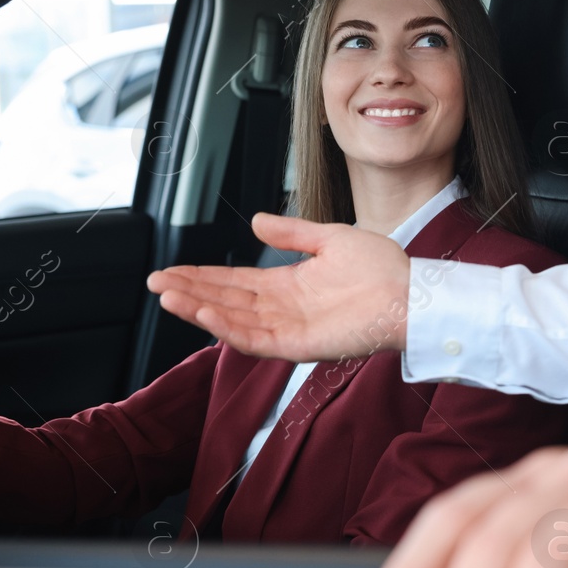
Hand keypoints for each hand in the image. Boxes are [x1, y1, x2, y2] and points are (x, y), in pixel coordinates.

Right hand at [146, 213, 409, 361]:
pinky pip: (255, 340)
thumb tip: (255, 221)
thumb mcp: (329, 239)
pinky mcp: (299, 346)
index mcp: (287, 285)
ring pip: (233, 321)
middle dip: (189, 292)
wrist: (412, 293)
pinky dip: (227, 328)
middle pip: (224, 302)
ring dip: (199, 309)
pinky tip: (203, 315)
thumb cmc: (382, 269)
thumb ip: (291, 232)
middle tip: (155, 282)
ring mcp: (289, 329)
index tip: (170, 270)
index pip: (233, 282)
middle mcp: (282, 309)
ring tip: (169, 296)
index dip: (201, 276)